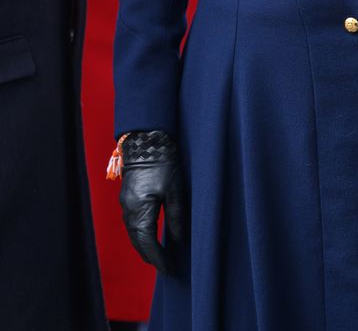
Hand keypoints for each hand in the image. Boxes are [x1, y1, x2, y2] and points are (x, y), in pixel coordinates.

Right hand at [119, 130, 184, 274]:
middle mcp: (128, 211)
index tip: (169, 270)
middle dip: (151, 256)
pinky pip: (131, 223)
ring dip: (145, 246)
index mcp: (140, 211)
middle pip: (137, 242)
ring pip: (133, 233)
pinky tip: (149, 235)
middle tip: (166, 267)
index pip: (147, 244)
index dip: (158, 259)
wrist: (145, 140)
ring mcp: (125, 204)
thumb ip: (176, 216)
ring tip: (159, 256)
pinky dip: (140, 234)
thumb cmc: (162, 162)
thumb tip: (178, 239)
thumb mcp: (175, 190)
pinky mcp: (127, 198)